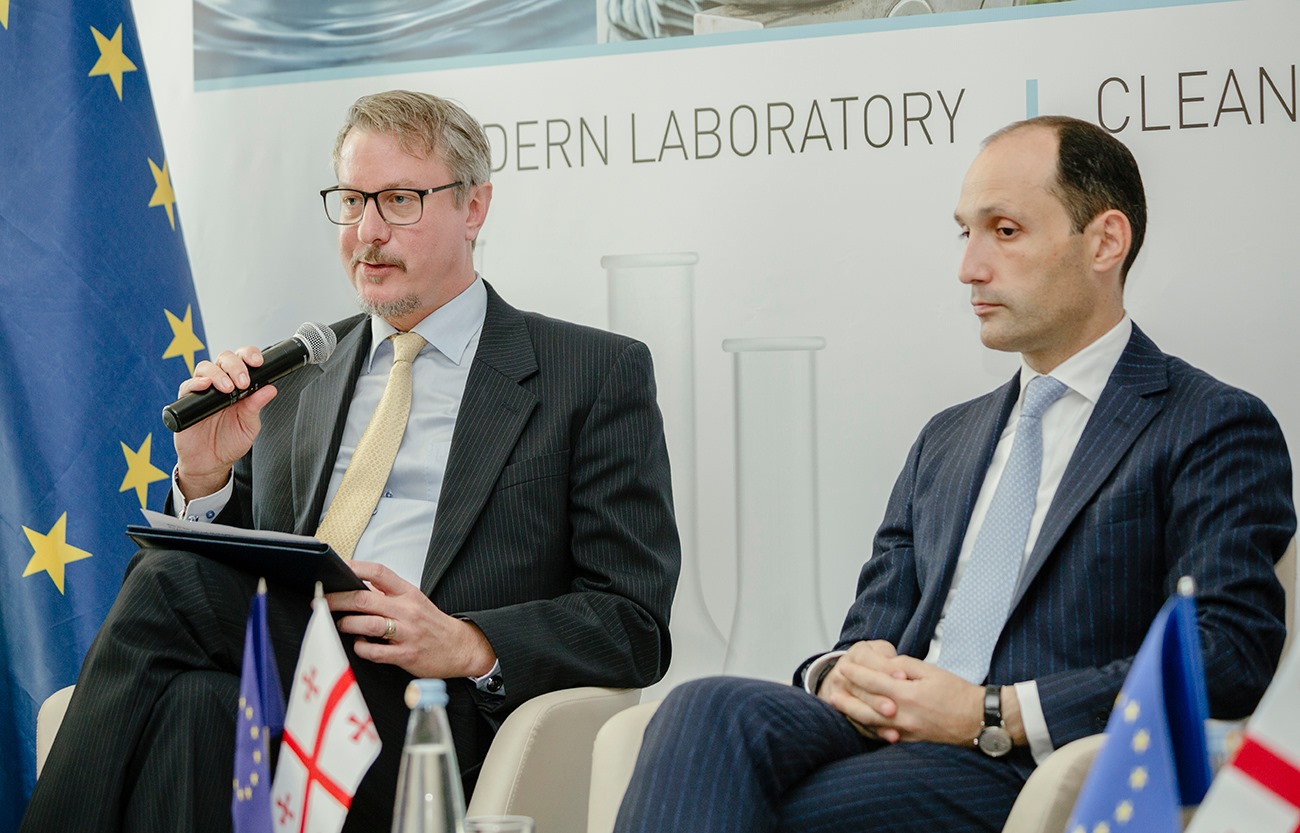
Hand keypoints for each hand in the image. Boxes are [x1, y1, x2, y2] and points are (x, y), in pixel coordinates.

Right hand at [173, 347, 276, 499]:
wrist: (210, 463)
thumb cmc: (230, 442)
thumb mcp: (249, 425)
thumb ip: (256, 406)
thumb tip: (270, 389)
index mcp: (238, 385)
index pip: (243, 361)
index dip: (249, 355)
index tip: (258, 362)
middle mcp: (220, 384)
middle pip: (224, 359)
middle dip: (235, 365)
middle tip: (243, 382)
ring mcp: (202, 391)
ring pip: (205, 367)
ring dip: (217, 374)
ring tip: (228, 388)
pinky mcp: (186, 402)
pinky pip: (187, 386)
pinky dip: (196, 383)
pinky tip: (205, 386)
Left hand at [327, 561, 496, 679]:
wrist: (459, 647)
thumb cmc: (431, 624)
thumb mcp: (414, 601)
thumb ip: (387, 595)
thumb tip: (355, 588)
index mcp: (408, 592)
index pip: (379, 572)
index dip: (355, 567)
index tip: (337, 569)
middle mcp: (407, 610)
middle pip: (365, 599)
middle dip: (338, 599)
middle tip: (322, 601)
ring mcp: (407, 632)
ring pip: (368, 624)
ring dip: (347, 623)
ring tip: (340, 624)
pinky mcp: (406, 654)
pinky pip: (375, 652)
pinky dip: (361, 648)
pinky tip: (359, 645)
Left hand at [818, 640, 983, 745]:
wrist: (978, 720)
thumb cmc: (958, 693)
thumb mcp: (931, 671)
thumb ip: (905, 667)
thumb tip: (886, 666)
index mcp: (909, 693)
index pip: (875, 682)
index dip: (857, 674)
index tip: (844, 667)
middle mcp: (904, 714)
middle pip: (868, 702)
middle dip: (849, 692)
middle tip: (833, 684)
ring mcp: (907, 730)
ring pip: (872, 721)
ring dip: (852, 711)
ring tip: (837, 703)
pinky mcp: (911, 741)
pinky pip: (884, 734)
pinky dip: (869, 727)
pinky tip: (858, 721)